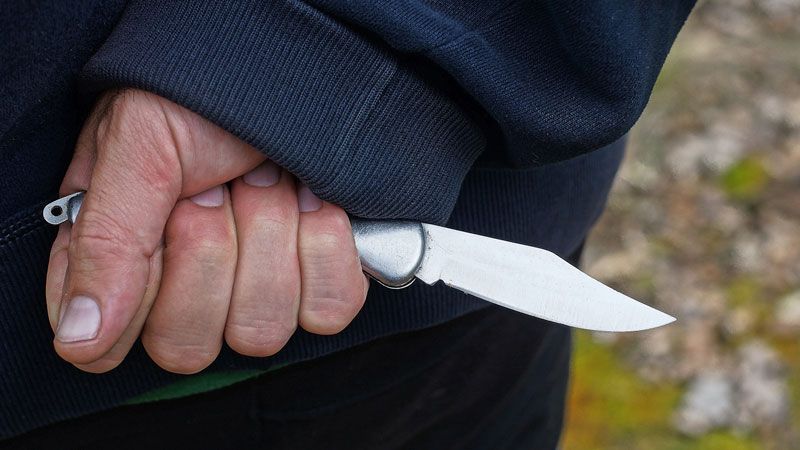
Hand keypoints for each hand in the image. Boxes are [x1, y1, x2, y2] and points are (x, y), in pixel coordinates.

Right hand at [46, 90, 368, 372]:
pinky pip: (329, 309)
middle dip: (212, 251)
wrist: (284, 75)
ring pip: (260, 330)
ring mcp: (255, 296)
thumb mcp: (138, 148)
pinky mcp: (317, 287)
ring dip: (269, 237)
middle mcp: (182, 295)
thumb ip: (108, 243)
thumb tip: (82, 343)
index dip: (147, 285)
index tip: (170, 212)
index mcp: (119, 270)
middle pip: (188, 348)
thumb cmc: (201, 102)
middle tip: (219, 188)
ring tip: (267, 181)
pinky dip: (325, 246)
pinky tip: (312, 201)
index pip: (112, 346)